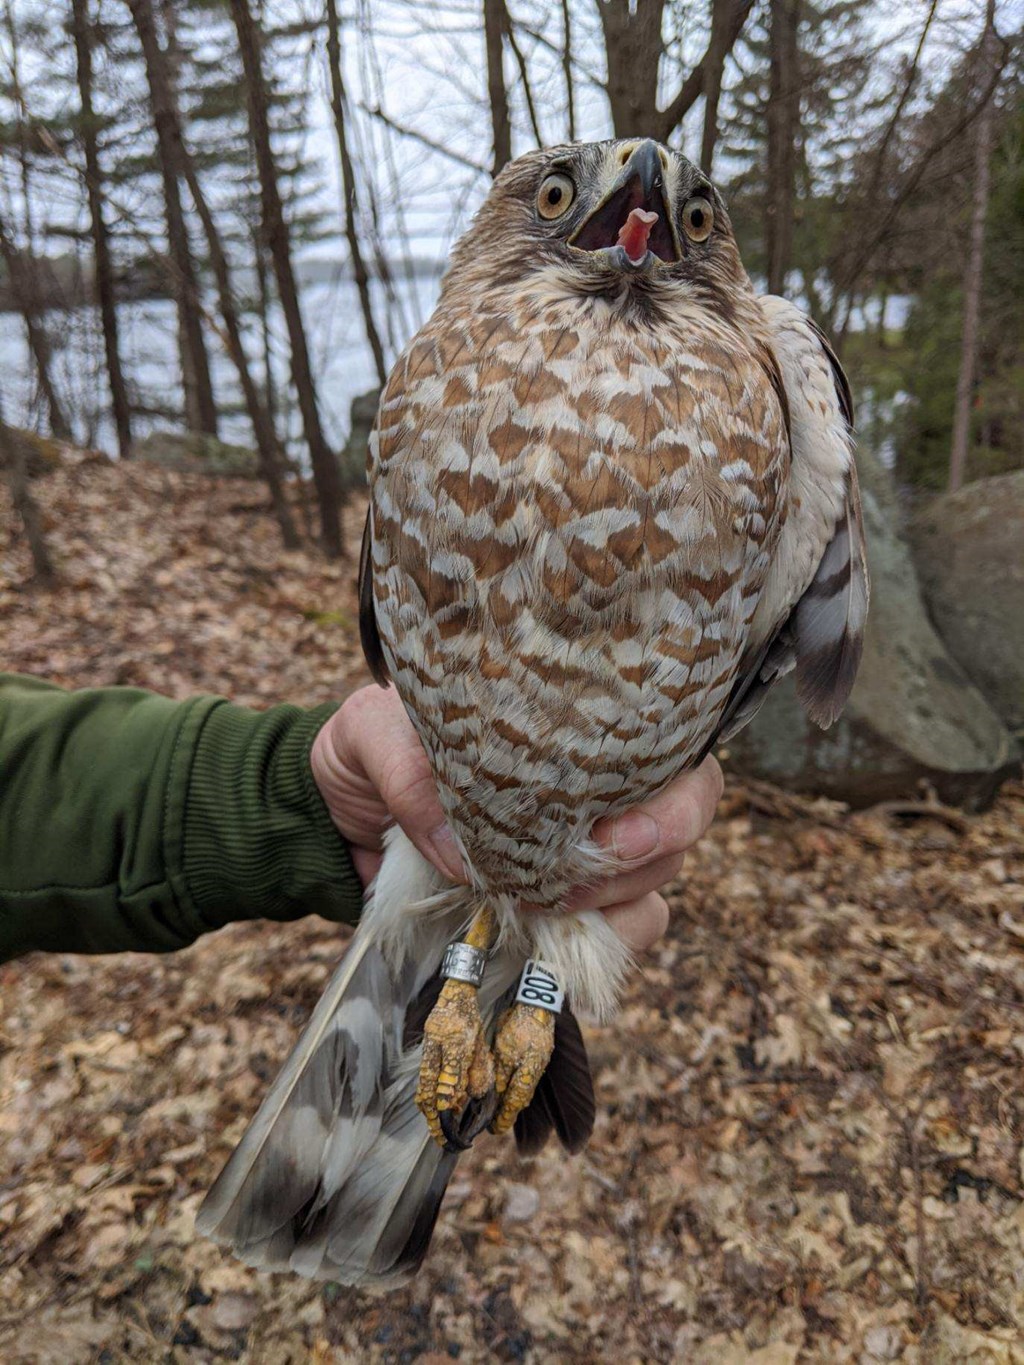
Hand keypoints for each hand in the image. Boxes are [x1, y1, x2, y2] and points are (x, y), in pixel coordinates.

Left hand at [310, 684, 722, 953]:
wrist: (335, 812)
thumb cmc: (371, 749)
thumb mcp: (374, 736)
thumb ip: (410, 773)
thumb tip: (464, 853)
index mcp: (581, 730)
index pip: (676, 758)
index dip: (675, 799)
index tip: (620, 827)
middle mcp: (601, 794)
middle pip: (679, 829)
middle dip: (646, 856)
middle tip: (582, 867)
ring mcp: (584, 858)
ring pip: (651, 891)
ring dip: (613, 907)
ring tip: (541, 903)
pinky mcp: (554, 915)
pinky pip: (608, 945)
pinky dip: (588, 952)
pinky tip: (540, 941)